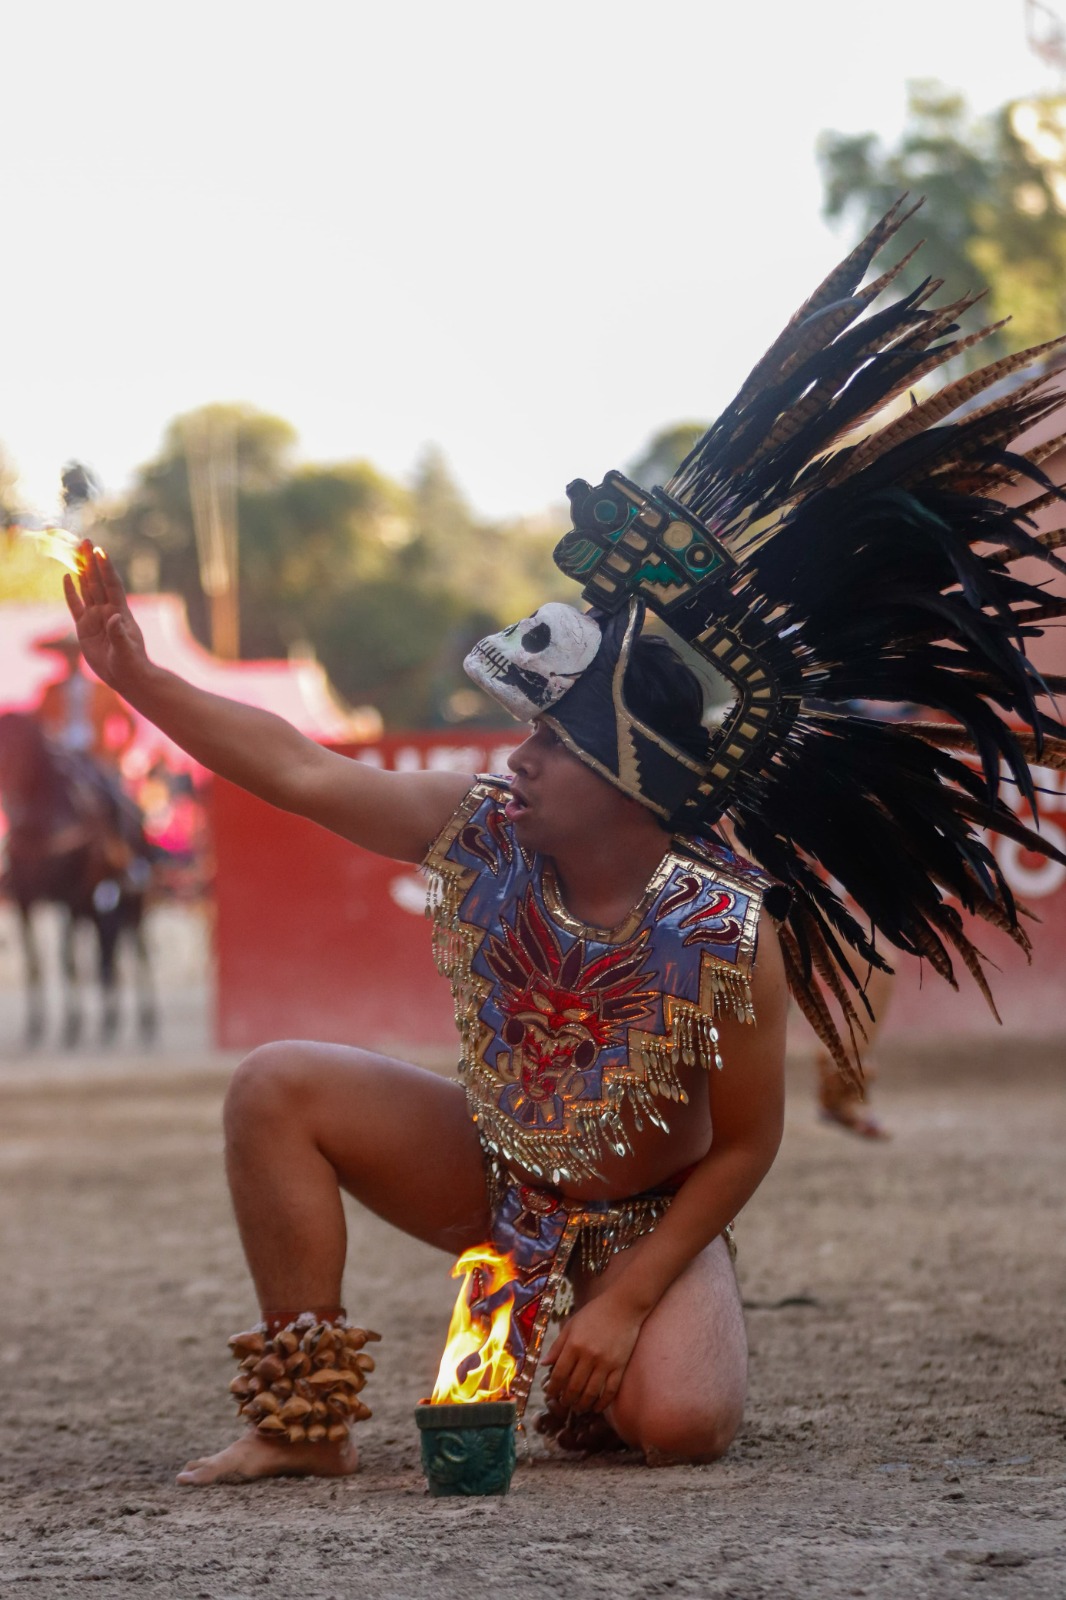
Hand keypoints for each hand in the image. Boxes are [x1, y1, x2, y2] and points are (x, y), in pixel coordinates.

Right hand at [64, 542, 149, 691]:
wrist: (127, 677)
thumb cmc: (131, 665)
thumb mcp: (126, 651)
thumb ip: (119, 634)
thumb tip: (114, 618)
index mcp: (120, 613)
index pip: (112, 585)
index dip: (107, 568)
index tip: (101, 551)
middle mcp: (107, 611)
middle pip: (98, 581)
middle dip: (92, 561)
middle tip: (86, 541)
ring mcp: (95, 618)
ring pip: (87, 589)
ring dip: (83, 571)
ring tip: (78, 553)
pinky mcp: (84, 627)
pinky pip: (75, 605)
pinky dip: (71, 592)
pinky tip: (67, 578)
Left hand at [542, 1290, 643, 1414]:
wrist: (624, 1306)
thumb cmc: (594, 1313)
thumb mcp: (571, 1325)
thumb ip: (557, 1345)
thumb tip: (544, 1365)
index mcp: (574, 1345)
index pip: (559, 1374)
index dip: (553, 1388)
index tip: (550, 1394)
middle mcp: (588, 1356)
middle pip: (574, 1387)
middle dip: (566, 1399)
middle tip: (564, 1404)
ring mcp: (606, 1363)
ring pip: (591, 1392)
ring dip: (582, 1404)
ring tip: (578, 1408)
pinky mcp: (620, 1367)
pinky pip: (610, 1391)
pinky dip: (602, 1403)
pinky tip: (596, 1407)